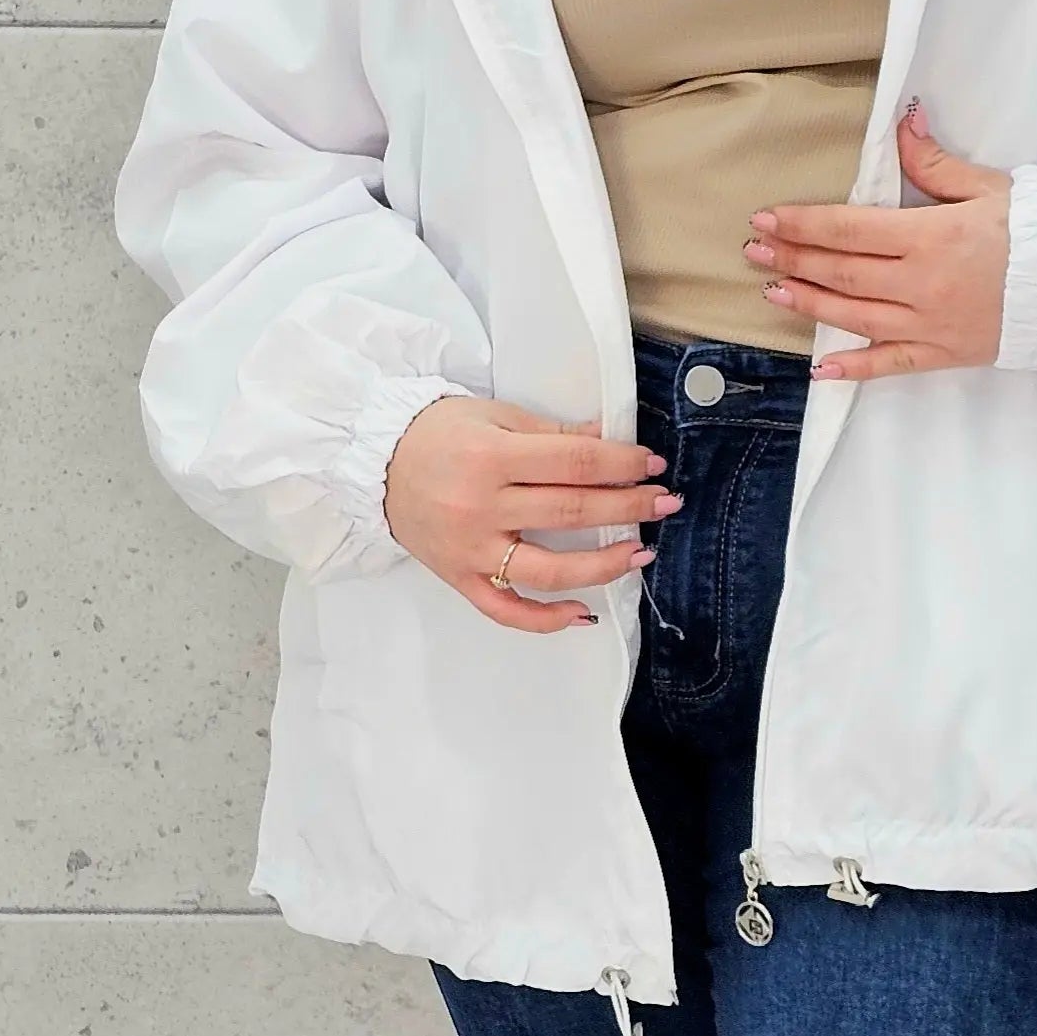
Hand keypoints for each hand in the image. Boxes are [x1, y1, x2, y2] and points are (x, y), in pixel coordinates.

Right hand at [383, 396, 680, 633]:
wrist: (371, 460)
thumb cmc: (435, 433)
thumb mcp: (493, 416)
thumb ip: (551, 434)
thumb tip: (606, 438)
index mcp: (491, 457)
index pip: (574, 463)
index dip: (621, 463)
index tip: (653, 465)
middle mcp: (481, 507)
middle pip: (571, 512)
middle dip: (627, 508)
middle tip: (665, 503)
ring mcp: (471, 549)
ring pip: (548, 570)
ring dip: (603, 565)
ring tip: (640, 553)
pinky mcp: (460, 578)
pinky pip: (507, 610)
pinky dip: (546, 619)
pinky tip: (582, 613)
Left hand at [742, 101, 1011, 380]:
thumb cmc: (1035, 229)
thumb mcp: (986, 185)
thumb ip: (933, 161)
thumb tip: (903, 119)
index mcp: (930, 235)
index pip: (849, 229)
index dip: (802, 224)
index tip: (766, 219)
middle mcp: (922, 283)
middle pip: (842, 272)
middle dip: (792, 259)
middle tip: (753, 252)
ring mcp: (930, 324)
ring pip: (855, 316)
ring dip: (809, 303)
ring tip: (773, 291)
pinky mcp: (943, 354)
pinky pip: (889, 364)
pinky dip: (853, 369)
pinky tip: (820, 369)